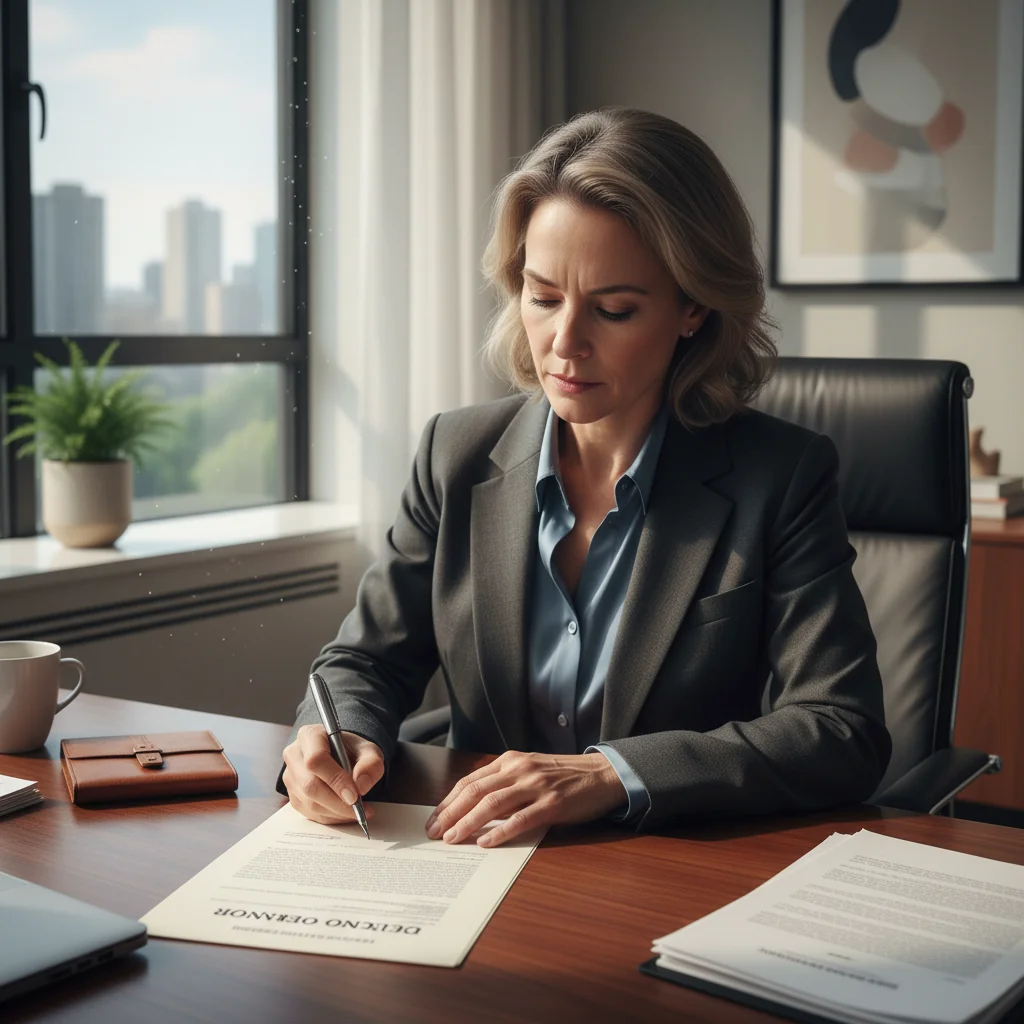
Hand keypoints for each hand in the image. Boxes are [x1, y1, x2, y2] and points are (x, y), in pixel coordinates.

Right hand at [282, 724, 384, 825]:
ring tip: (359, 812)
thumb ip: (370, 764)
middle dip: (337, 802)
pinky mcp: (292, 795)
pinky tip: (346, 814)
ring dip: (336, 812)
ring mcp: (290, 777)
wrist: (341, 756)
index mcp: (310, 736)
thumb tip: (361, 785)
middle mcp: (294, 755)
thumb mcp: (368, 750)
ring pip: (309, 802)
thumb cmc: (351, 751)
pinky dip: (331, 817)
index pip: (316, 759)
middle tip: (360, 809)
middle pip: (310, 785)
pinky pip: (309, 813)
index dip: (335, 779)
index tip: (354, 795)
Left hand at [424, 751, 626, 847]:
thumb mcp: (529, 770)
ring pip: (493, 803)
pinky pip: (521, 819)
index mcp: (510, 760)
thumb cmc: (563, 776)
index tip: (434, 820)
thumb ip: (503, 783)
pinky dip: (501, 831)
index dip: (448, 802)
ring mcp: (536, 785)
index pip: (470, 781)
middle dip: (451, 814)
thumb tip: (472, 808)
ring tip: (453, 839)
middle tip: (434, 834)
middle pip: (475, 791)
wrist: (602, 773)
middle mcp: (519, 769)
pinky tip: (487, 843)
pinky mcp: (553, 803)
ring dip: (469, 823)